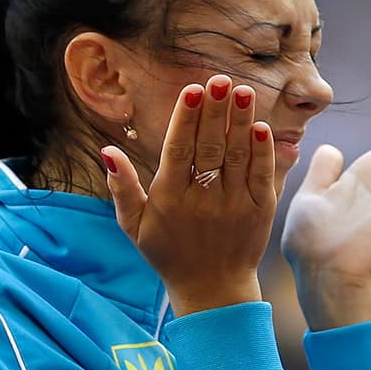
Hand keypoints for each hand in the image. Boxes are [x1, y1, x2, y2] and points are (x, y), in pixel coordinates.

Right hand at [102, 75, 276, 316]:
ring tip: (243, 91)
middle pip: (210, 146)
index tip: (192, 90)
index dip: (186, 118)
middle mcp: (203, 200)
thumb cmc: (168, 253)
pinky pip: (261, 176)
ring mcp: (234, 205)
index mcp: (170, 199)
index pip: (179, 150)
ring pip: (237, 156)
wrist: (211, 289)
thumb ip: (122, 188)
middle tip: (219, 80)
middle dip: (215, 111)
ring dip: (241, 121)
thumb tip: (107, 151)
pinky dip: (263, 151)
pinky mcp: (259, 212)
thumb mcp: (134, 226)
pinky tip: (261, 128)